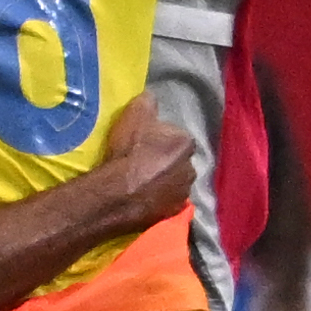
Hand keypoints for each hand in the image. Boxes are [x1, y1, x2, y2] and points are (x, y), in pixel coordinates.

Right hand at [82, 94, 198, 229]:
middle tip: (142, 163)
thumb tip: (151, 97)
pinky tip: (143, 198)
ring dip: (163, 182)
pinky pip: (167, 202)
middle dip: (166, 162)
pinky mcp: (174, 213)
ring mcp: (184, 193)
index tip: (144, 143)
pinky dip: (158, 200)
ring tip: (141, 182)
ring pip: (174, 183)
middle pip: (178, 161)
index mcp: (186, 143)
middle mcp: (192, 168)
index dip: (160, 140)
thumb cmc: (128, 150)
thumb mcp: (135, 113)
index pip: (177, 137)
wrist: (118, 191)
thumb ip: (148, 102)